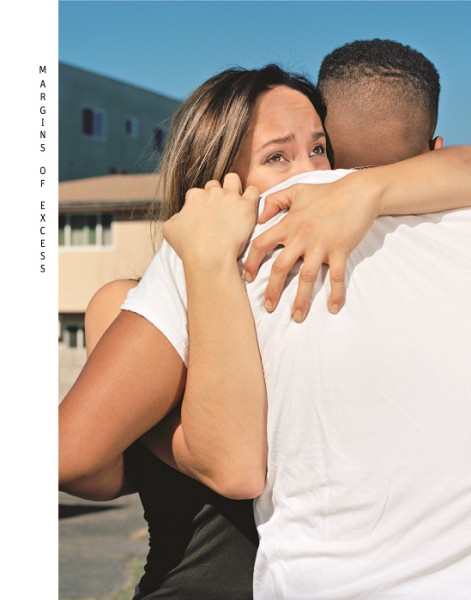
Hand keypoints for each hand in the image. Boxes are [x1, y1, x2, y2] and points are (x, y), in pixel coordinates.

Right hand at [163, 173, 259, 264]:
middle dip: (216, 195)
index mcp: (194, 197)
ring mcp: (230, 197)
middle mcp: (212, 192)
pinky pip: (253, 191)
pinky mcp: (246, 206)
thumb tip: (179, 216)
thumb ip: (174, 218)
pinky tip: (248, 208)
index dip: (200, 204)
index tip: (204, 216)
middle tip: (220, 212)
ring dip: (233, 187)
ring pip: (233, 179)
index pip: (197, 193)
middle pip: (214, 186)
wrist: (209, 257)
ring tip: (235, 203)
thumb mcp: (169, 230)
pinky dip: (252, 197)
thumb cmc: (189, 247)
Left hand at [244, 174, 380, 320]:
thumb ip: (275, 201)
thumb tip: (259, 218)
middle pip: (280, 267)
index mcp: (289, 224)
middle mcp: (302, 237)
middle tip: (268, 307)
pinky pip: (337, 276)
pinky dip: (336, 293)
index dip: (251, 262)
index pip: (261, 244)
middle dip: (272, 290)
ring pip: (307, 277)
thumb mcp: (297, 191)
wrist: (360, 192)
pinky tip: (333, 308)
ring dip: (301, 299)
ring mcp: (322, 245)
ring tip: (297, 317)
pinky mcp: (341, 250)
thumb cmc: (327, 192)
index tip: (247, 278)